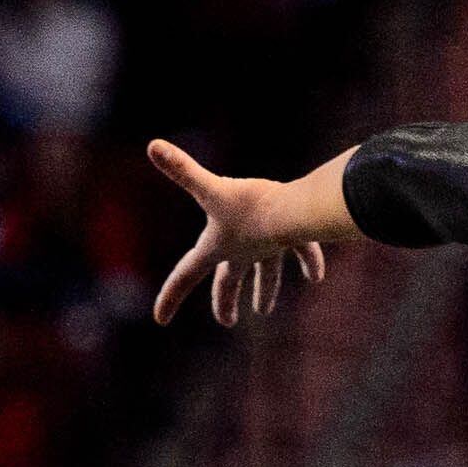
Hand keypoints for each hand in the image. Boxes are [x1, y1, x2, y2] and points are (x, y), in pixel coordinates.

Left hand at [148, 139, 325, 325]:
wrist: (293, 213)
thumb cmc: (250, 203)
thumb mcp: (211, 188)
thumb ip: (182, 169)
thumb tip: (152, 145)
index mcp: (216, 247)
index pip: (185, 276)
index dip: (170, 296)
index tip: (159, 320)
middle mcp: (241, 252)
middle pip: (228, 282)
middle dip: (225, 301)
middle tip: (226, 321)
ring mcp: (268, 247)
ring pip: (265, 275)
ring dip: (265, 292)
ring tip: (263, 310)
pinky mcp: (293, 237)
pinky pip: (301, 252)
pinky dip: (308, 262)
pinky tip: (315, 276)